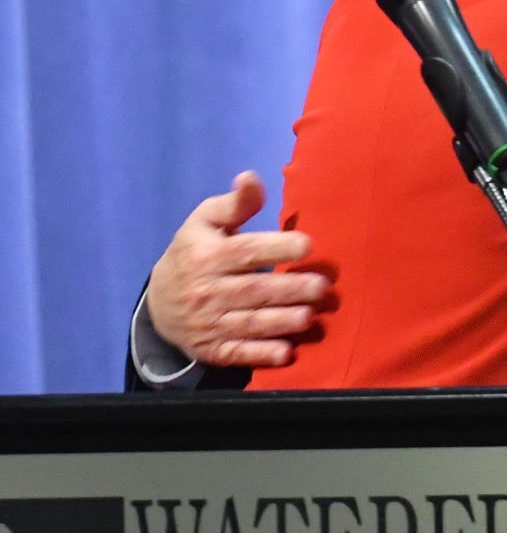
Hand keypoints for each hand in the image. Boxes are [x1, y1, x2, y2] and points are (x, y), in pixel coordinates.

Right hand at [145, 172, 327, 367]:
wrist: (158, 305)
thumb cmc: (194, 253)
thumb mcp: (205, 223)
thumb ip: (233, 203)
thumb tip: (251, 177)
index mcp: (206, 256)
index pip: (245, 252)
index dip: (277, 248)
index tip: (308, 245)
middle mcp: (206, 291)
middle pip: (253, 291)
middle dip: (289, 290)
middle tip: (323, 287)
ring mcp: (208, 323)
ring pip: (249, 323)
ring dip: (282, 321)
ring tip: (311, 315)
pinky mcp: (213, 349)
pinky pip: (238, 353)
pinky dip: (261, 355)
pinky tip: (286, 353)